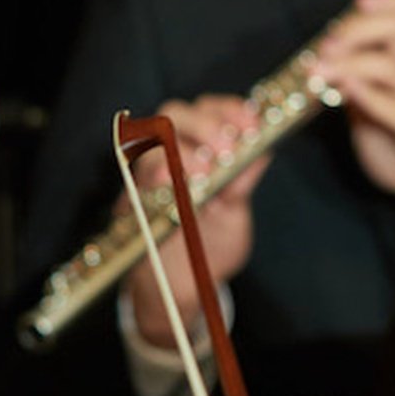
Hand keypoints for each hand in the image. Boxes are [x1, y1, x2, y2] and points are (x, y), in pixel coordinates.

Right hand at [122, 96, 266, 351]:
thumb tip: (262, 150)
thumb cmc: (207, 247)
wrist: (181, 287)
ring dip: (181, 147)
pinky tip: (176, 180)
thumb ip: (242, 184)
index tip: (251, 122)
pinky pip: (138, 174)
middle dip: (204, 123)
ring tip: (204, 169)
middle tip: (226, 148)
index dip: (228, 109)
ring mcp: (147, 175)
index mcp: (198, 151)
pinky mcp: (132, 199)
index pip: (208, 110)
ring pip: (153, 137)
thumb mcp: (233, 215)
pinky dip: (158, 172)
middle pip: (175, 113)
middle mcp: (169, 156)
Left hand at [313, 0, 394, 226]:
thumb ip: (353, 83)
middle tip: (325, 44)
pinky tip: (346, 91)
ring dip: (347, 63)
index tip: (360, 1)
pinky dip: (368, 96)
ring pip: (388, 65)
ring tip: (318, 71)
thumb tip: (323, 62)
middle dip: (355, 29)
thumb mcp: (370, 107)